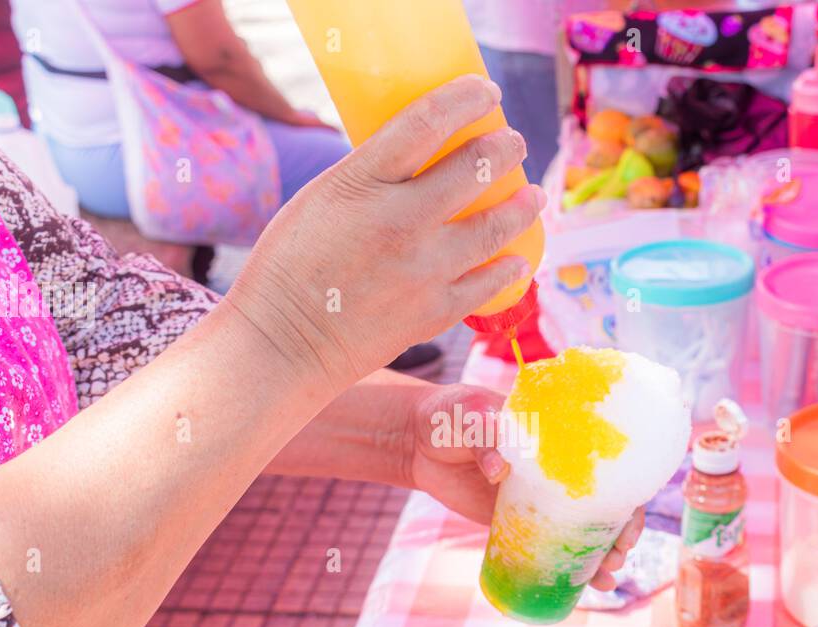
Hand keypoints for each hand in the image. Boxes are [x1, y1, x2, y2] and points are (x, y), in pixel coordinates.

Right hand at [225, 75, 545, 393]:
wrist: (282, 344)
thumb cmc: (288, 268)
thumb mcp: (320, 201)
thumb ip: (370, 180)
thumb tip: (421, 163)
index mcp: (362, 183)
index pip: (428, 121)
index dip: (465, 98)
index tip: (484, 92)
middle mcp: (400, 221)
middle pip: (475, 167)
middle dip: (505, 148)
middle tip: (513, 144)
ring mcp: (422, 269)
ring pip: (495, 226)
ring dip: (523, 206)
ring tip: (534, 196)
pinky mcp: (434, 312)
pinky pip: (488, 285)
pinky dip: (509, 269)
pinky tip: (518, 260)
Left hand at [405, 383, 644, 590]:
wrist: (415, 441)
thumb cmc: (448, 416)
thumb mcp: (468, 417)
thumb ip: (485, 438)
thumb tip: (500, 471)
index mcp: (557, 438)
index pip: (604, 462)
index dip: (627, 489)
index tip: (632, 513)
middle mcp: (555, 470)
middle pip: (603, 502)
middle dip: (621, 530)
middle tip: (619, 554)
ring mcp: (538, 498)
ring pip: (580, 528)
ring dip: (600, 553)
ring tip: (606, 577)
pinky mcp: (514, 521)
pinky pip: (546, 545)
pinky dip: (565, 566)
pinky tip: (584, 587)